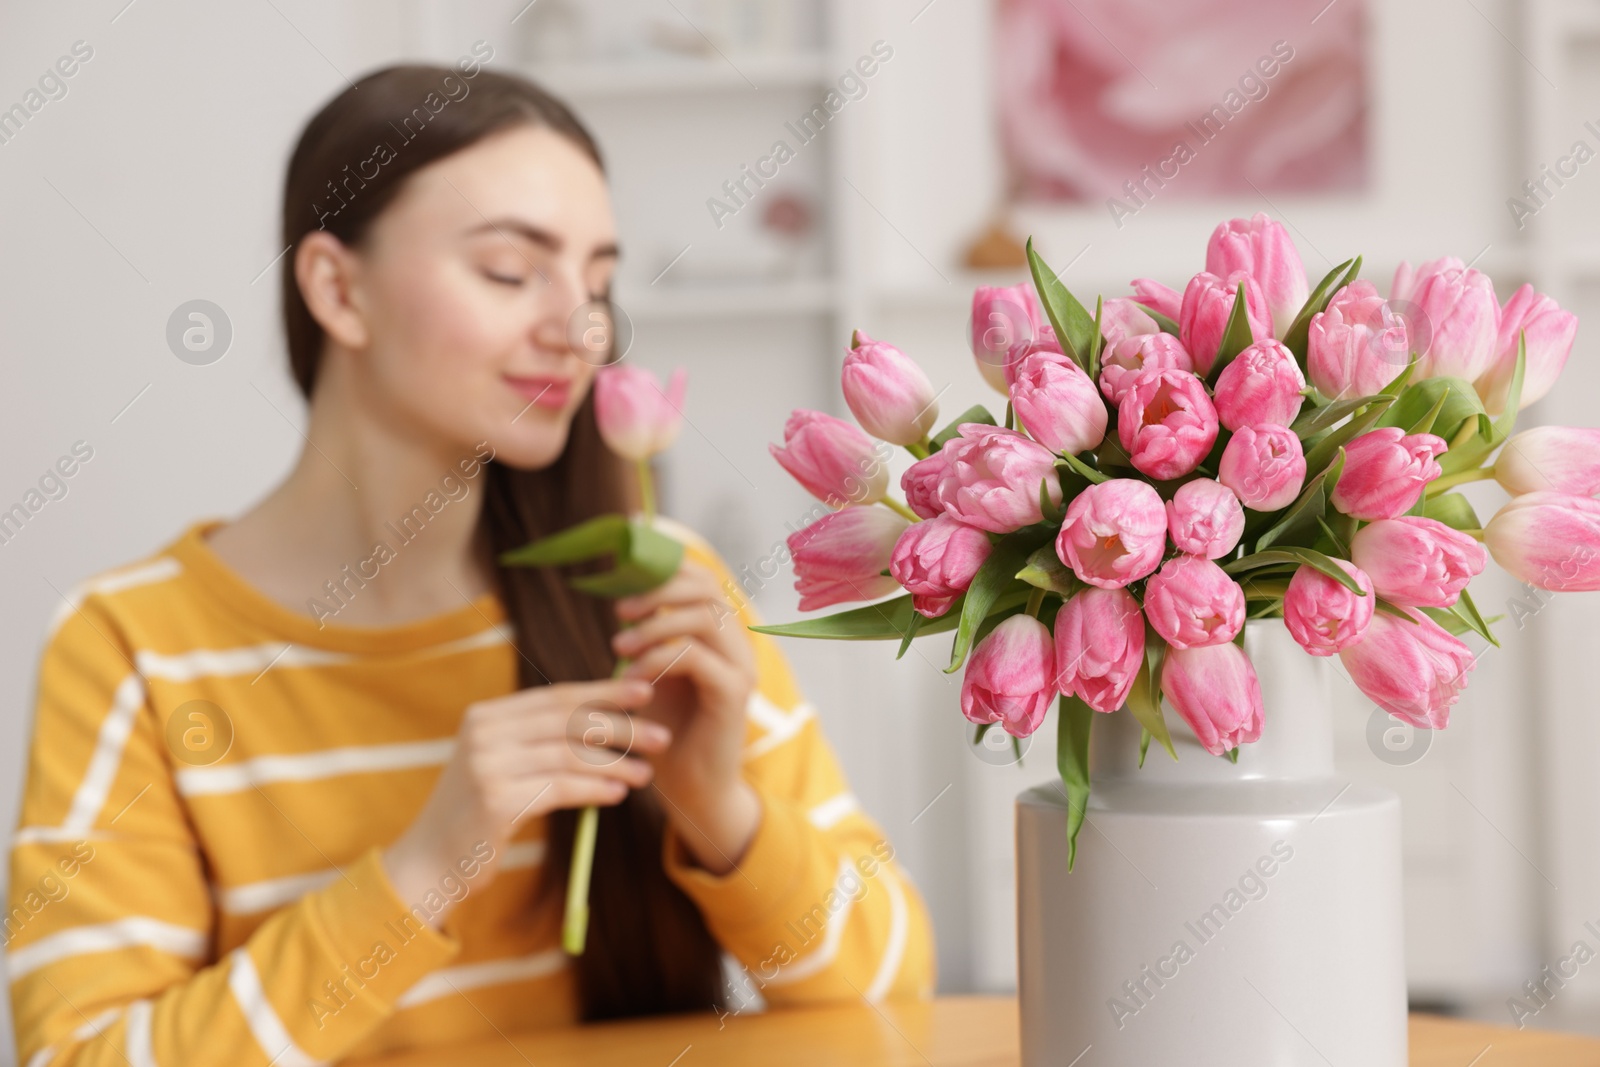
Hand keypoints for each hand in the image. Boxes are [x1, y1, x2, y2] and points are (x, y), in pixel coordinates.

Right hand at [382, 677, 669, 925]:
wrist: (430, 862)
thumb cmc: (476, 814)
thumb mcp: (500, 764)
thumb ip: (537, 739)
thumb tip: (605, 720)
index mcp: (485, 715)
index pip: (556, 696)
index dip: (604, 692)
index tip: (645, 692)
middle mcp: (484, 733)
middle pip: (568, 720)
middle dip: (620, 726)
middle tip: (660, 735)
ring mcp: (487, 765)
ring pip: (569, 754)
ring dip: (615, 764)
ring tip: (646, 773)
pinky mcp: (495, 801)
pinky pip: (560, 788)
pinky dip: (594, 788)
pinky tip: (618, 792)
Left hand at [611, 558, 760, 873]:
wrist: (692, 788)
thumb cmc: (667, 730)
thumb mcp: (652, 673)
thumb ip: (647, 636)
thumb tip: (620, 594)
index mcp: (720, 633)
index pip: (703, 577)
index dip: (665, 570)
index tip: (623, 586)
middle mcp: (737, 644)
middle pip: (706, 587)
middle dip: (658, 592)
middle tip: (620, 612)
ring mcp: (740, 667)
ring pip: (702, 618)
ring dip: (653, 627)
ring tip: (618, 649)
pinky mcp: (733, 693)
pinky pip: (695, 657)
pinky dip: (657, 661)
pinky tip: (632, 679)